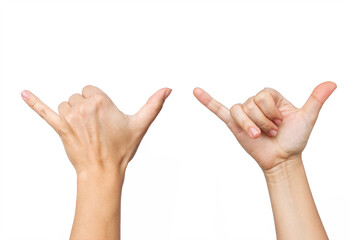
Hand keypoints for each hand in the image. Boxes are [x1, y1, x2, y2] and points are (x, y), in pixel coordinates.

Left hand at [21, 85, 171, 174]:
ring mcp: (70, 117)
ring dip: (72, 114)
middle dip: (85, 109)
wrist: (104, 170)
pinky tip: (23, 94)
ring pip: (66, 105)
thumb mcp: (140, 125)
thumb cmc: (121, 148)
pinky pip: (45, 112)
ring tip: (83, 131)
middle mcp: (84, 106)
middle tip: (95, 128)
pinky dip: (33, 103)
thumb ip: (154, 105)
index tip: (102, 118)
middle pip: (78, 96)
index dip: (97, 103)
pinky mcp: (60, 128)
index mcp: (101, 101)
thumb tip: (168, 89)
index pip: (90, 90)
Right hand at [193, 82, 335, 170]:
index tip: (282, 122)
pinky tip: (196, 91)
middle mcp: (255, 102)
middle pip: (250, 104)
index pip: (263, 95)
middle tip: (272, 132)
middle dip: (263, 121)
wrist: (282, 159)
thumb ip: (316, 99)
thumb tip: (332, 83)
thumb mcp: (306, 118)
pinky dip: (207, 101)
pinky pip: (218, 109)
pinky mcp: (233, 123)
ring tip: (259, 136)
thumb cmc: (294, 139)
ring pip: (239, 111)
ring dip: (250, 126)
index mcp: (270, 97)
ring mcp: (243, 113)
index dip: (273, 111)